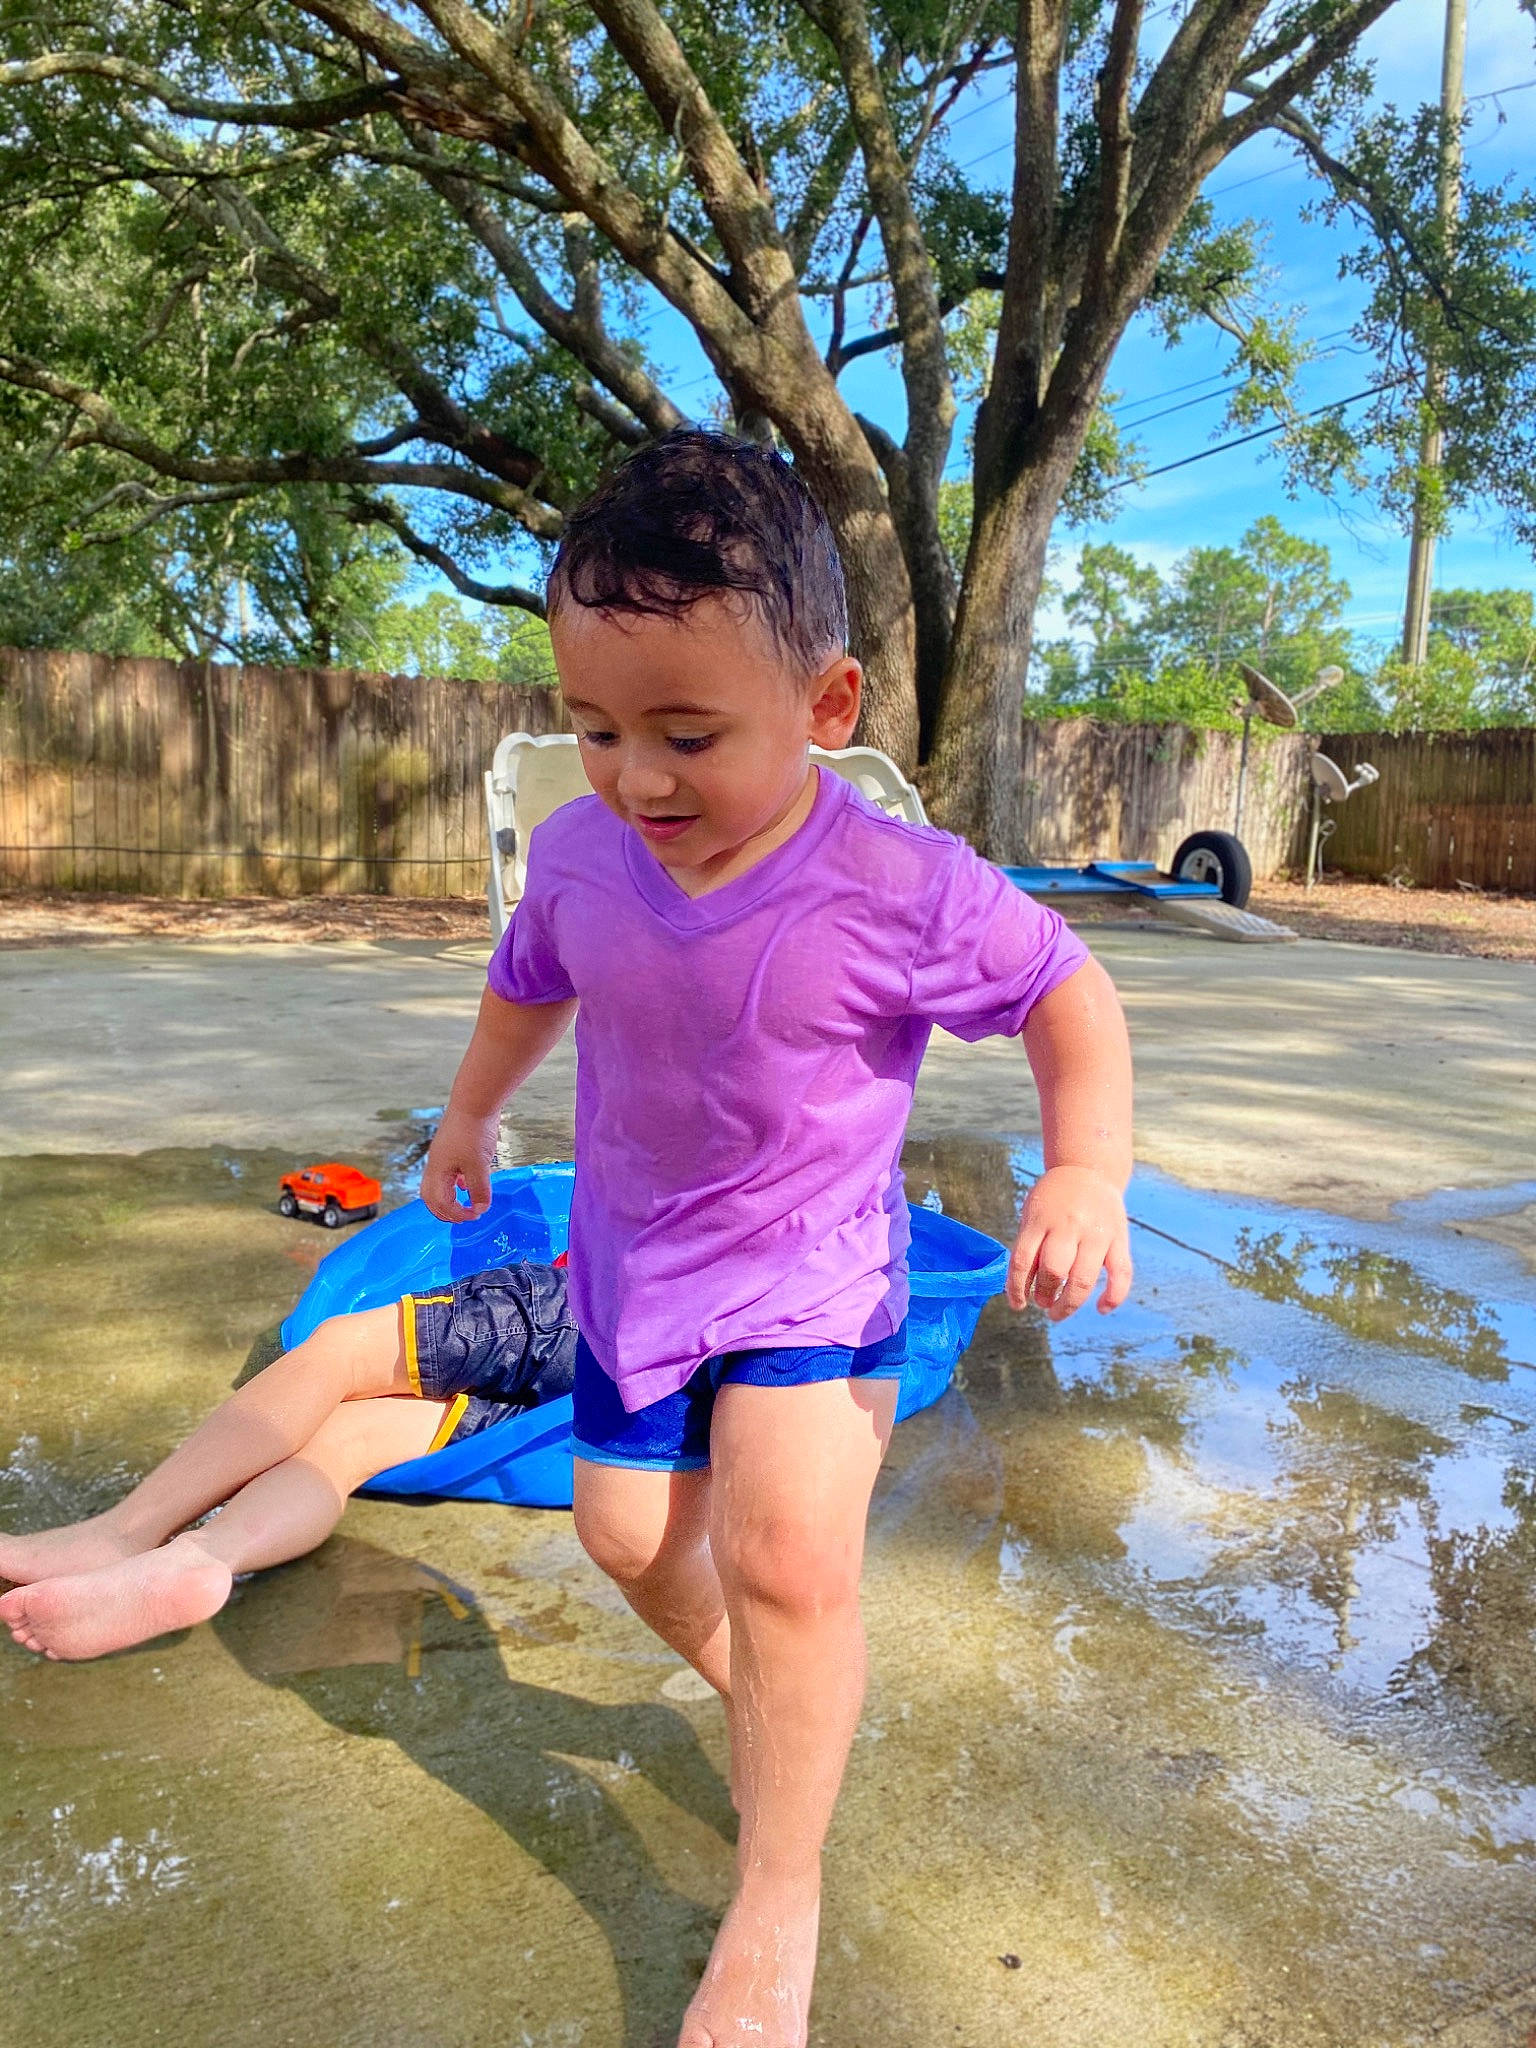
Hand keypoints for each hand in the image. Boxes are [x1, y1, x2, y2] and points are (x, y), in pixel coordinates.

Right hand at [420, 1105, 498, 1221]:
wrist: (475, 1101)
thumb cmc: (474, 1131)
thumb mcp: (479, 1165)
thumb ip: (479, 1190)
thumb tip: (480, 1209)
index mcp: (437, 1170)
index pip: (439, 1202)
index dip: (456, 1214)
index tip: (475, 1215)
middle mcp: (435, 1165)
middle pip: (431, 1197)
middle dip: (445, 1211)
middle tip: (464, 1218)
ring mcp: (443, 1156)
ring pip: (439, 1185)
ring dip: (450, 1199)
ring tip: (466, 1205)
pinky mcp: (452, 1149)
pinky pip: (448, 1173)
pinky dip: (456, 1184)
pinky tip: (468, 1184)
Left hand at [1008, 1165, 1131, 1320]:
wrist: (1089, 1169)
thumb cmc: (1055, 1198)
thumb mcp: (1034, 1213)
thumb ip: (1030, 1246)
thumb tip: (1023, 1288)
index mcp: (1041, 1219)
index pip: (1022, 1260)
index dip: (1016, 1288)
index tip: (1017, 1304)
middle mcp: (1069, 1226)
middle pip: (1053, 1270)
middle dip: (1045, 1295)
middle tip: (1043, 1303)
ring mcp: (1097, 1233)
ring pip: (1083, 1278)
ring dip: (1069, 1303)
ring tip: (1058, 1312)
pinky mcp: (1119, 1238)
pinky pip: (1121, 1273)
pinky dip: (1113, 1296)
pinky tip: (1101, 1308)